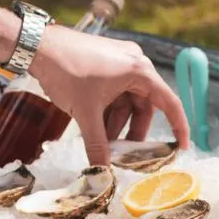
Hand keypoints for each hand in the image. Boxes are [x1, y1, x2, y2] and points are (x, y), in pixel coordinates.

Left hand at [29, 25, 190, 164]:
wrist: (37, 46)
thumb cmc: (66, 71)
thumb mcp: (85, 113)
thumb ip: (97, 144)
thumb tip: (102, 172)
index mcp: (139, 70)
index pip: (169, 102)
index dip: (179, 126)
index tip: (181, 147)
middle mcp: (134, 63)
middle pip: (144, 106)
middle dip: (133, 131)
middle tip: (125, 155)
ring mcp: (119, 62)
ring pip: (127, 102)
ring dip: (117, 124)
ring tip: (102, 143)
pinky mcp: (105, 64)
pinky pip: (114, 94)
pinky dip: (107, 112)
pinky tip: (95, 129)